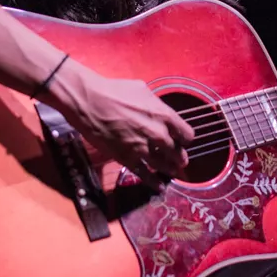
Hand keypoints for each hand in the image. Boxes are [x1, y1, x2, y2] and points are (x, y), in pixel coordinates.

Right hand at [44, 65, 194, 181]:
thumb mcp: (142, 89)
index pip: (186, 134)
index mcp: (164, 115)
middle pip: (177, 152)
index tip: (183, 141)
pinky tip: (159, 187)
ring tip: (172, 171)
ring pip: (163, 165)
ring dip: (169, 169)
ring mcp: (142, 148)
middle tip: (180, 160)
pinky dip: (153, 182)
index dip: (185, 139)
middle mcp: (157, 134)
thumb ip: (155, 104)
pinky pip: (144, 175)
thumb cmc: (114, 91)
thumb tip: (159, 110)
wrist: (89, 102)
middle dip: (179, 157)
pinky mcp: (127, 159)